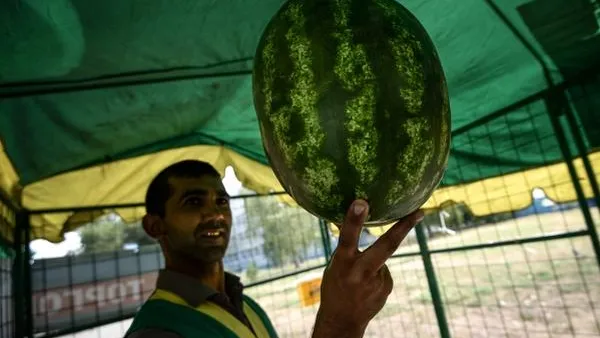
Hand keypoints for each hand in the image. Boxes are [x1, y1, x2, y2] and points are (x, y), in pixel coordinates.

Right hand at [312, 200, 424, 337]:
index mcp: (342, 262)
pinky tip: (367, 287)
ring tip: (359, 280)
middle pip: (386, 245)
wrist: (342, 321)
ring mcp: (377, 281)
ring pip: (382, 258)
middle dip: (404, 227)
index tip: (362, 202)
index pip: (347, 237)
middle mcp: (361, 271)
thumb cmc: (335, 286)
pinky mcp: (387, 287)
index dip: (354, 219)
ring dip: (373, 262)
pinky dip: (376, 274)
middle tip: (419, 212)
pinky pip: (384, 271)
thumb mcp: (334, 264)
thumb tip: (349, 214)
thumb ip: (345, 244)